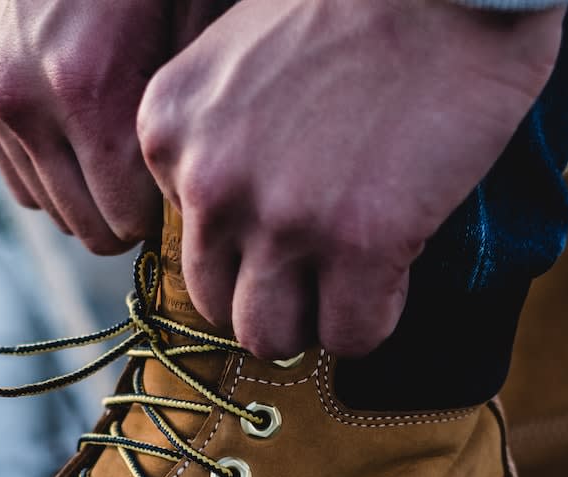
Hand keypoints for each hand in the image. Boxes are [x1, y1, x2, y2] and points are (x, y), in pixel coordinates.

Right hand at [0, 0, 180, 252]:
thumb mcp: (189, 16)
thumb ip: (190, 102)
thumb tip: (207, 179)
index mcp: (88, 87)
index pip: (129, 216)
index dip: (165, 207)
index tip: (184, 180)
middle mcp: (28, 102)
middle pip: (87, 226)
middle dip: (128, 213)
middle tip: (159, 182)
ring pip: (50, 209)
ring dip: (89, 195)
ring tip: (123, 160)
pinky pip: (19, 180)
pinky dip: (53, 175)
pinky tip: (85, 144)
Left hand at [137, 0, 564, 357]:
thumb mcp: (246, 49)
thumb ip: (221, 129)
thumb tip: (240, 214)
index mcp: (167, 129)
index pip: (184, 236)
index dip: (246, 233)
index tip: (297, 199)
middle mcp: (207, 180)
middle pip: (215, 300)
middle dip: (273, 290)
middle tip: (328, 257)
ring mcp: (279, 218)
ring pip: (269, 335)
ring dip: (316, 317)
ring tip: (358, 273)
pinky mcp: (359, 245)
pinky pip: (351, 335)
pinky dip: (377, 317)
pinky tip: (400, 264)